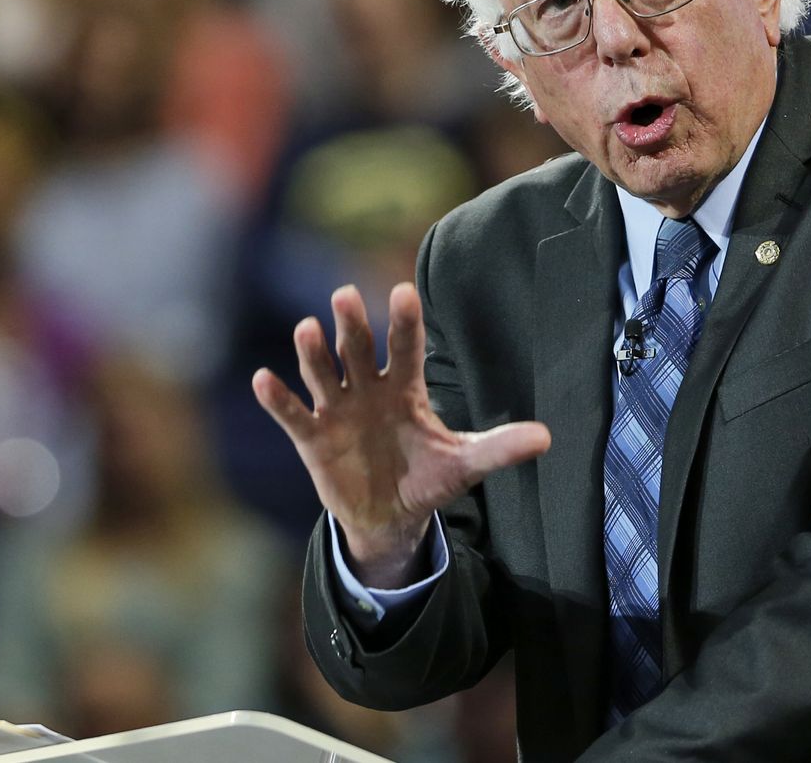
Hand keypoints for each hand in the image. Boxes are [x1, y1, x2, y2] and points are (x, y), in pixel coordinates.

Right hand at [253, 282, 550, 586]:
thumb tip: (547, 438)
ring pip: (323, 374)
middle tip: (345, 296)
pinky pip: (292, 415)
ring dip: (314, 353)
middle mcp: (369, 389)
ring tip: (307, 330)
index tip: (402, 292)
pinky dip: (278, 399)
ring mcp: (338, 410)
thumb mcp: (465, 463)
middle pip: (360, 350)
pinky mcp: (313, 438)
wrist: (391, 517)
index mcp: (406, 388)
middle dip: (353, 326)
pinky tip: (263, 379)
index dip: (404, 323)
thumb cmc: (428, 478)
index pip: (406, 348)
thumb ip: (500, 448)